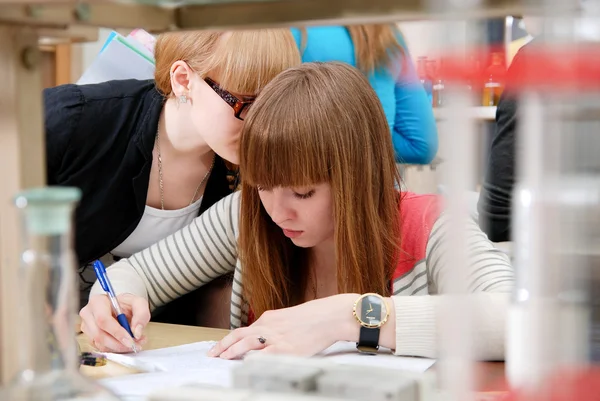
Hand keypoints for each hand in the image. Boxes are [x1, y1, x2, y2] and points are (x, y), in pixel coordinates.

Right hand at [79, 294, 149, 352]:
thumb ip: (141, 314)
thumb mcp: (139, 303)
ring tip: (135, 343)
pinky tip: (126, 343)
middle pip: (99, 334)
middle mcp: (88, 314)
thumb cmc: (126, 304)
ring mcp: (87, 327)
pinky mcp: (90, 337)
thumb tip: (137, 332)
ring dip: (119, 347)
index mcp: (97, 301)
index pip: (103, 319)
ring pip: (100, 343)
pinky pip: (101, 347)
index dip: (117, 332)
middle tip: (135, 345)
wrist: (120, 307)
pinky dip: (116, 349)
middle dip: (119, 343)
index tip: (131, 340)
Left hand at [208, 294, 358, 359]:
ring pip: (246, 343)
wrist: (331, 315)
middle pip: (239, 335)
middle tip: (212, 354)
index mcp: (270, 317)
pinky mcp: (286, 348)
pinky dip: (252, 359)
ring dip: (231, 352)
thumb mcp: (289, 317)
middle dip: (223, 345)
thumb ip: (275, 327)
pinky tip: (244, 364)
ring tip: (222, 359)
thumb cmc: (315, 316)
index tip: (220, 346)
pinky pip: (264, 355)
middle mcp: (269, 326)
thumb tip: (264, 337)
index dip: (230, 339)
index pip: (244, 329)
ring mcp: (276, 337)